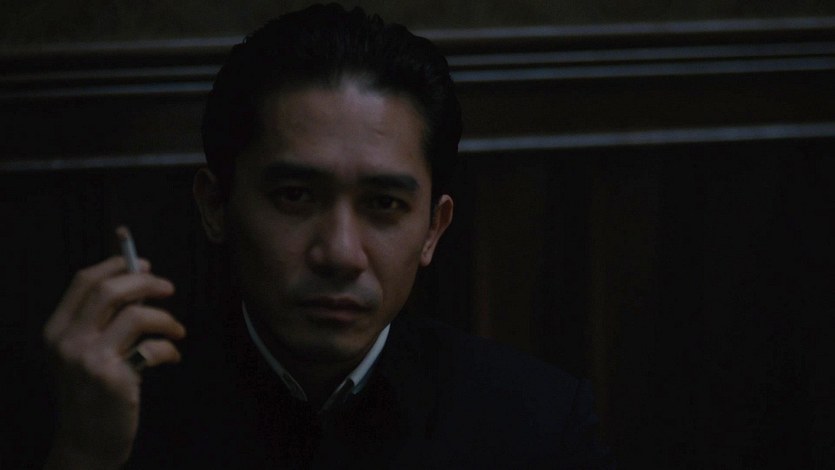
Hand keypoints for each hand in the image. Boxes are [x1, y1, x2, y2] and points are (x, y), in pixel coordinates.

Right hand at [42, 255, 184, 468]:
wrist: (86, 442)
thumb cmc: (92, 391)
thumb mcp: (83, 352)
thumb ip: (101, 317)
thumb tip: (138, 275)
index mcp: (57, 330)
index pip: (85, 280)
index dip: (117, 264)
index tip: (144, 264)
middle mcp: (68, 342)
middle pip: (110, 290)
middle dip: (146, 282)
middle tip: (169, 288)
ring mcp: (89, 360)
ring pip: (136, 315)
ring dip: (166, 318)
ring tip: (177, 330)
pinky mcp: (114, 379)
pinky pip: (153, 348)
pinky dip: (170, 348)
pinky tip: (172, 357)